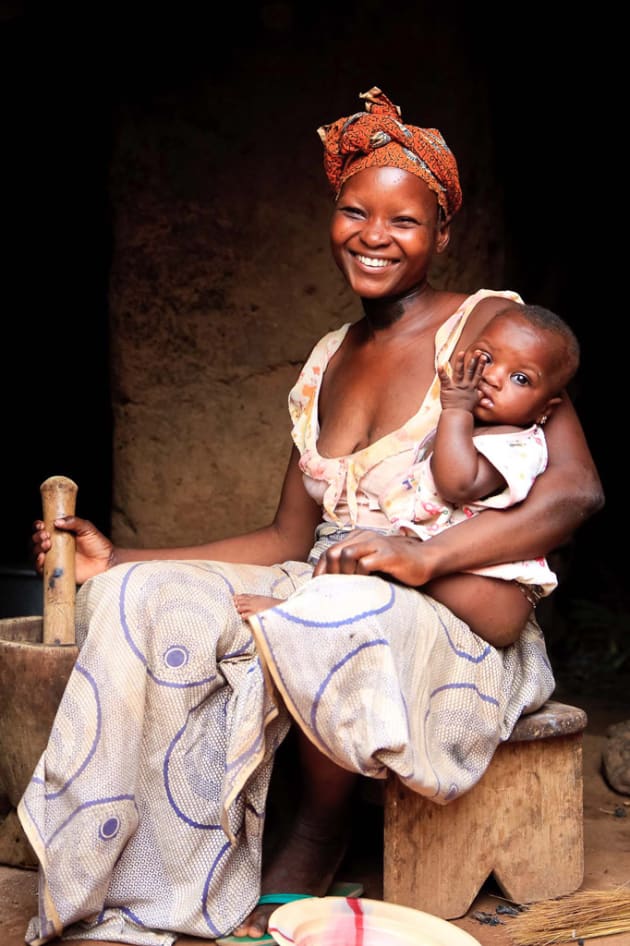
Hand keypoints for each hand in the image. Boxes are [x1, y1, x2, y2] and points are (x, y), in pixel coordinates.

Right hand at [31, 516, 114, 583]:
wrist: (106, 563)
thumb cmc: (98, 545)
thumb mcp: (87, 528)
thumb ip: (74, 522)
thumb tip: (57, 521)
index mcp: (61, 533)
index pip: (44, 528)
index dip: (39, 526)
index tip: (42, 525)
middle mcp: (55, 546)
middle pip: (37, 540)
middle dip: (38, 536)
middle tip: (46, 536)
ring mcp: (55, 558)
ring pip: (36, 553)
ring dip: (37, 548)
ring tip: (47, 545)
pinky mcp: (56, 570)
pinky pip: (41, 569)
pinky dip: (38, 563)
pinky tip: (42, 557)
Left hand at [312, 529, 433, 586]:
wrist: (425, 560)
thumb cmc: (396, 566)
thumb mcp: (371, 562)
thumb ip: (353, 565)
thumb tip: (331, 583)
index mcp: (358, 537)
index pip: (329, 552)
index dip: (321, 571)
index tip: (319, 588)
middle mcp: (365, 537)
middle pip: (334, 551)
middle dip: (330, 573)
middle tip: (334, 590)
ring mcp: (377, 544)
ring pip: (347, 554)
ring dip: (344, 573)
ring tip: (348, 587)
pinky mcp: (388, 555)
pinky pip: (365, 563)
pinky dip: (360, 576)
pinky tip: (364, 585)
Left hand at [438, 349, 486, 411]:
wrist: (457, 416)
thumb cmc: (465, 409)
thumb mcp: (476, 401)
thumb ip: (480, 394)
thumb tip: (485, 393)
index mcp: (472, 387)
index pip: (478, 374)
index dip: (481, 365)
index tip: (484, 357)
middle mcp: (465, 385)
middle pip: (470, 370)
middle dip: (474, 360)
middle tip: (478, 351)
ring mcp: (456, 386)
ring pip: (459, 372)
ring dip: (460, 362)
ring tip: (461, 352)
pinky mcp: (447, 388)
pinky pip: (444, 379)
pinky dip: (442, 372)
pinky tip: (440, 365)